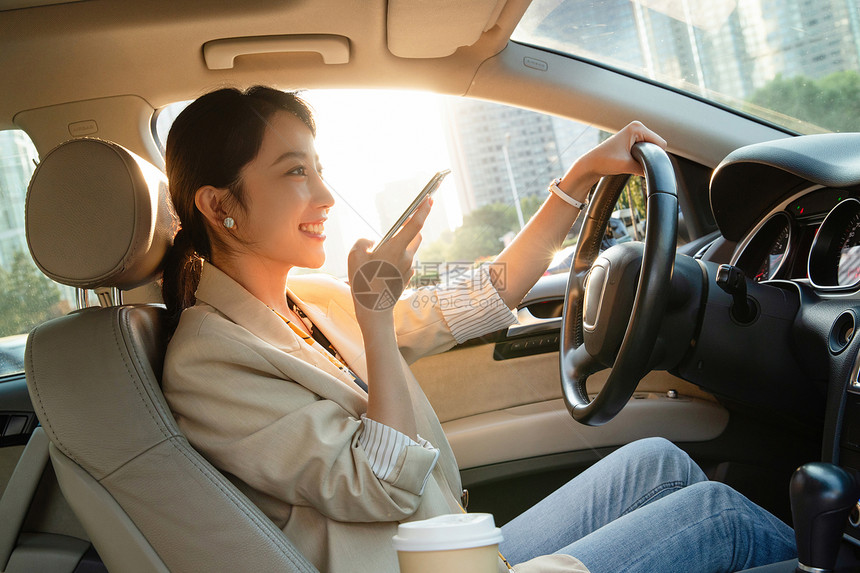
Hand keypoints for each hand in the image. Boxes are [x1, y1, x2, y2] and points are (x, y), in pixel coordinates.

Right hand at [347, 197, 431, 327]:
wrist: (374, 311)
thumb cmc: (363, 282)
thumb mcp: (354, 256)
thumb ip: (364, 241)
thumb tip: (374, 242)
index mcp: (396, 248)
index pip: (415, 224)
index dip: (423, 210)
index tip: (429, 198)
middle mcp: (407, 257)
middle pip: (415, 236)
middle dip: (410, 228)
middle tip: (399, 227)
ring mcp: (409, 268)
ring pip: (408, 250)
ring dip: (399, 246)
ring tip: (379, 256)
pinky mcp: (406, 277)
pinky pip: (404, 262)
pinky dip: (396, 260)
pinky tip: (380, 270)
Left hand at [561, 121, 667, 192]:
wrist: (590, 164)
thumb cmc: (604, 161)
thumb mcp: (627, 166)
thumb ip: (644, 168)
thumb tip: (656, 172)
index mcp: (637, 127)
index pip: (660, 143)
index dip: (656, 156)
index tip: (643, 164)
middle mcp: (637, 127)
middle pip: (657, 146)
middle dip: (650, 157)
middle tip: (634, 163)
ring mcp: (635, 134)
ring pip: (651, 149)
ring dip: (645, 159)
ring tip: (630, 162)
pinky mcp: (632, 141)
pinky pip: (645, 151)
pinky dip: (641, 159)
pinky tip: (630, 163)